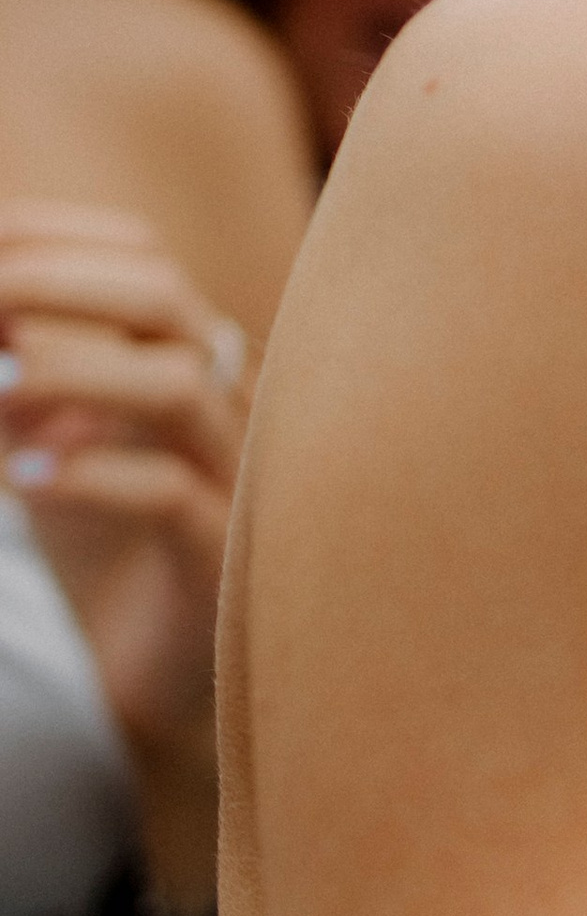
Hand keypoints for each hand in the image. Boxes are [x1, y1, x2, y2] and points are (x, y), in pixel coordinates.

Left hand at [0, 206, 254, 897]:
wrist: (151, 676)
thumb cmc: (101, 548)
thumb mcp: (47, 441)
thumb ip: (20, 372)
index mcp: (187, 359)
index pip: (139, 259)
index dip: (53, 239)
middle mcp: (226, 401)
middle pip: (165, 294)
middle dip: (55, 283)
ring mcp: (236, 475)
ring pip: (182, 383)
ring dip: (72, 376)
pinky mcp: (225, 557)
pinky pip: (173, 492)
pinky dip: (92, 474)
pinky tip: (26, 480)